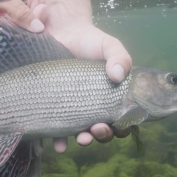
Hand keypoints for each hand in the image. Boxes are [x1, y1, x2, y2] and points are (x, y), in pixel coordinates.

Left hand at [0, 0, 131, 152]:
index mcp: (110, 96)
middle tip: (98, 128)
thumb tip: (118, 76)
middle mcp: (93, 106)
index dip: (122, 125)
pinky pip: (58, 126)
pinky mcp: (55, 105)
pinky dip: (59, 139)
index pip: (121, 118)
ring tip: (82, 138)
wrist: (62, 33)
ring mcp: (74, 107)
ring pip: (81, 132)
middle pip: (102, 129)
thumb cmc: (90, 42)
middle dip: (102, 134)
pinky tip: (59, 144)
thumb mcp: (110, 46)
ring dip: (84, 139)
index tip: (118, 123)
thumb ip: (120, 58)